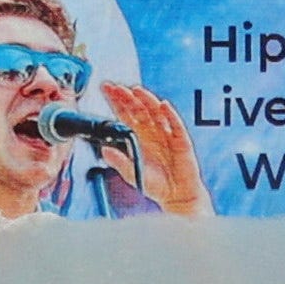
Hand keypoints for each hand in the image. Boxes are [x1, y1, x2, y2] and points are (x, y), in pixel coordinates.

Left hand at [110, 74, 212, 215]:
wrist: (177, 196)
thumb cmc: (155, 184)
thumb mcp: (132, 174)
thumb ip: (119, 161)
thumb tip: (103, 150)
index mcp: (139, 137)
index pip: (125, 114)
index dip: (116, 101)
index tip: (107, 88)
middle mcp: (152, 132)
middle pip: (139, 109)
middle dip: (128, 97)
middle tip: (117, 87)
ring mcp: (167, 134)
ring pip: (156, 112)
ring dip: (147, 100)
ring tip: (136, 91)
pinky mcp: (181, 141)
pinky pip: (175, 125)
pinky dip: (170, 115)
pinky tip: (163, 106)